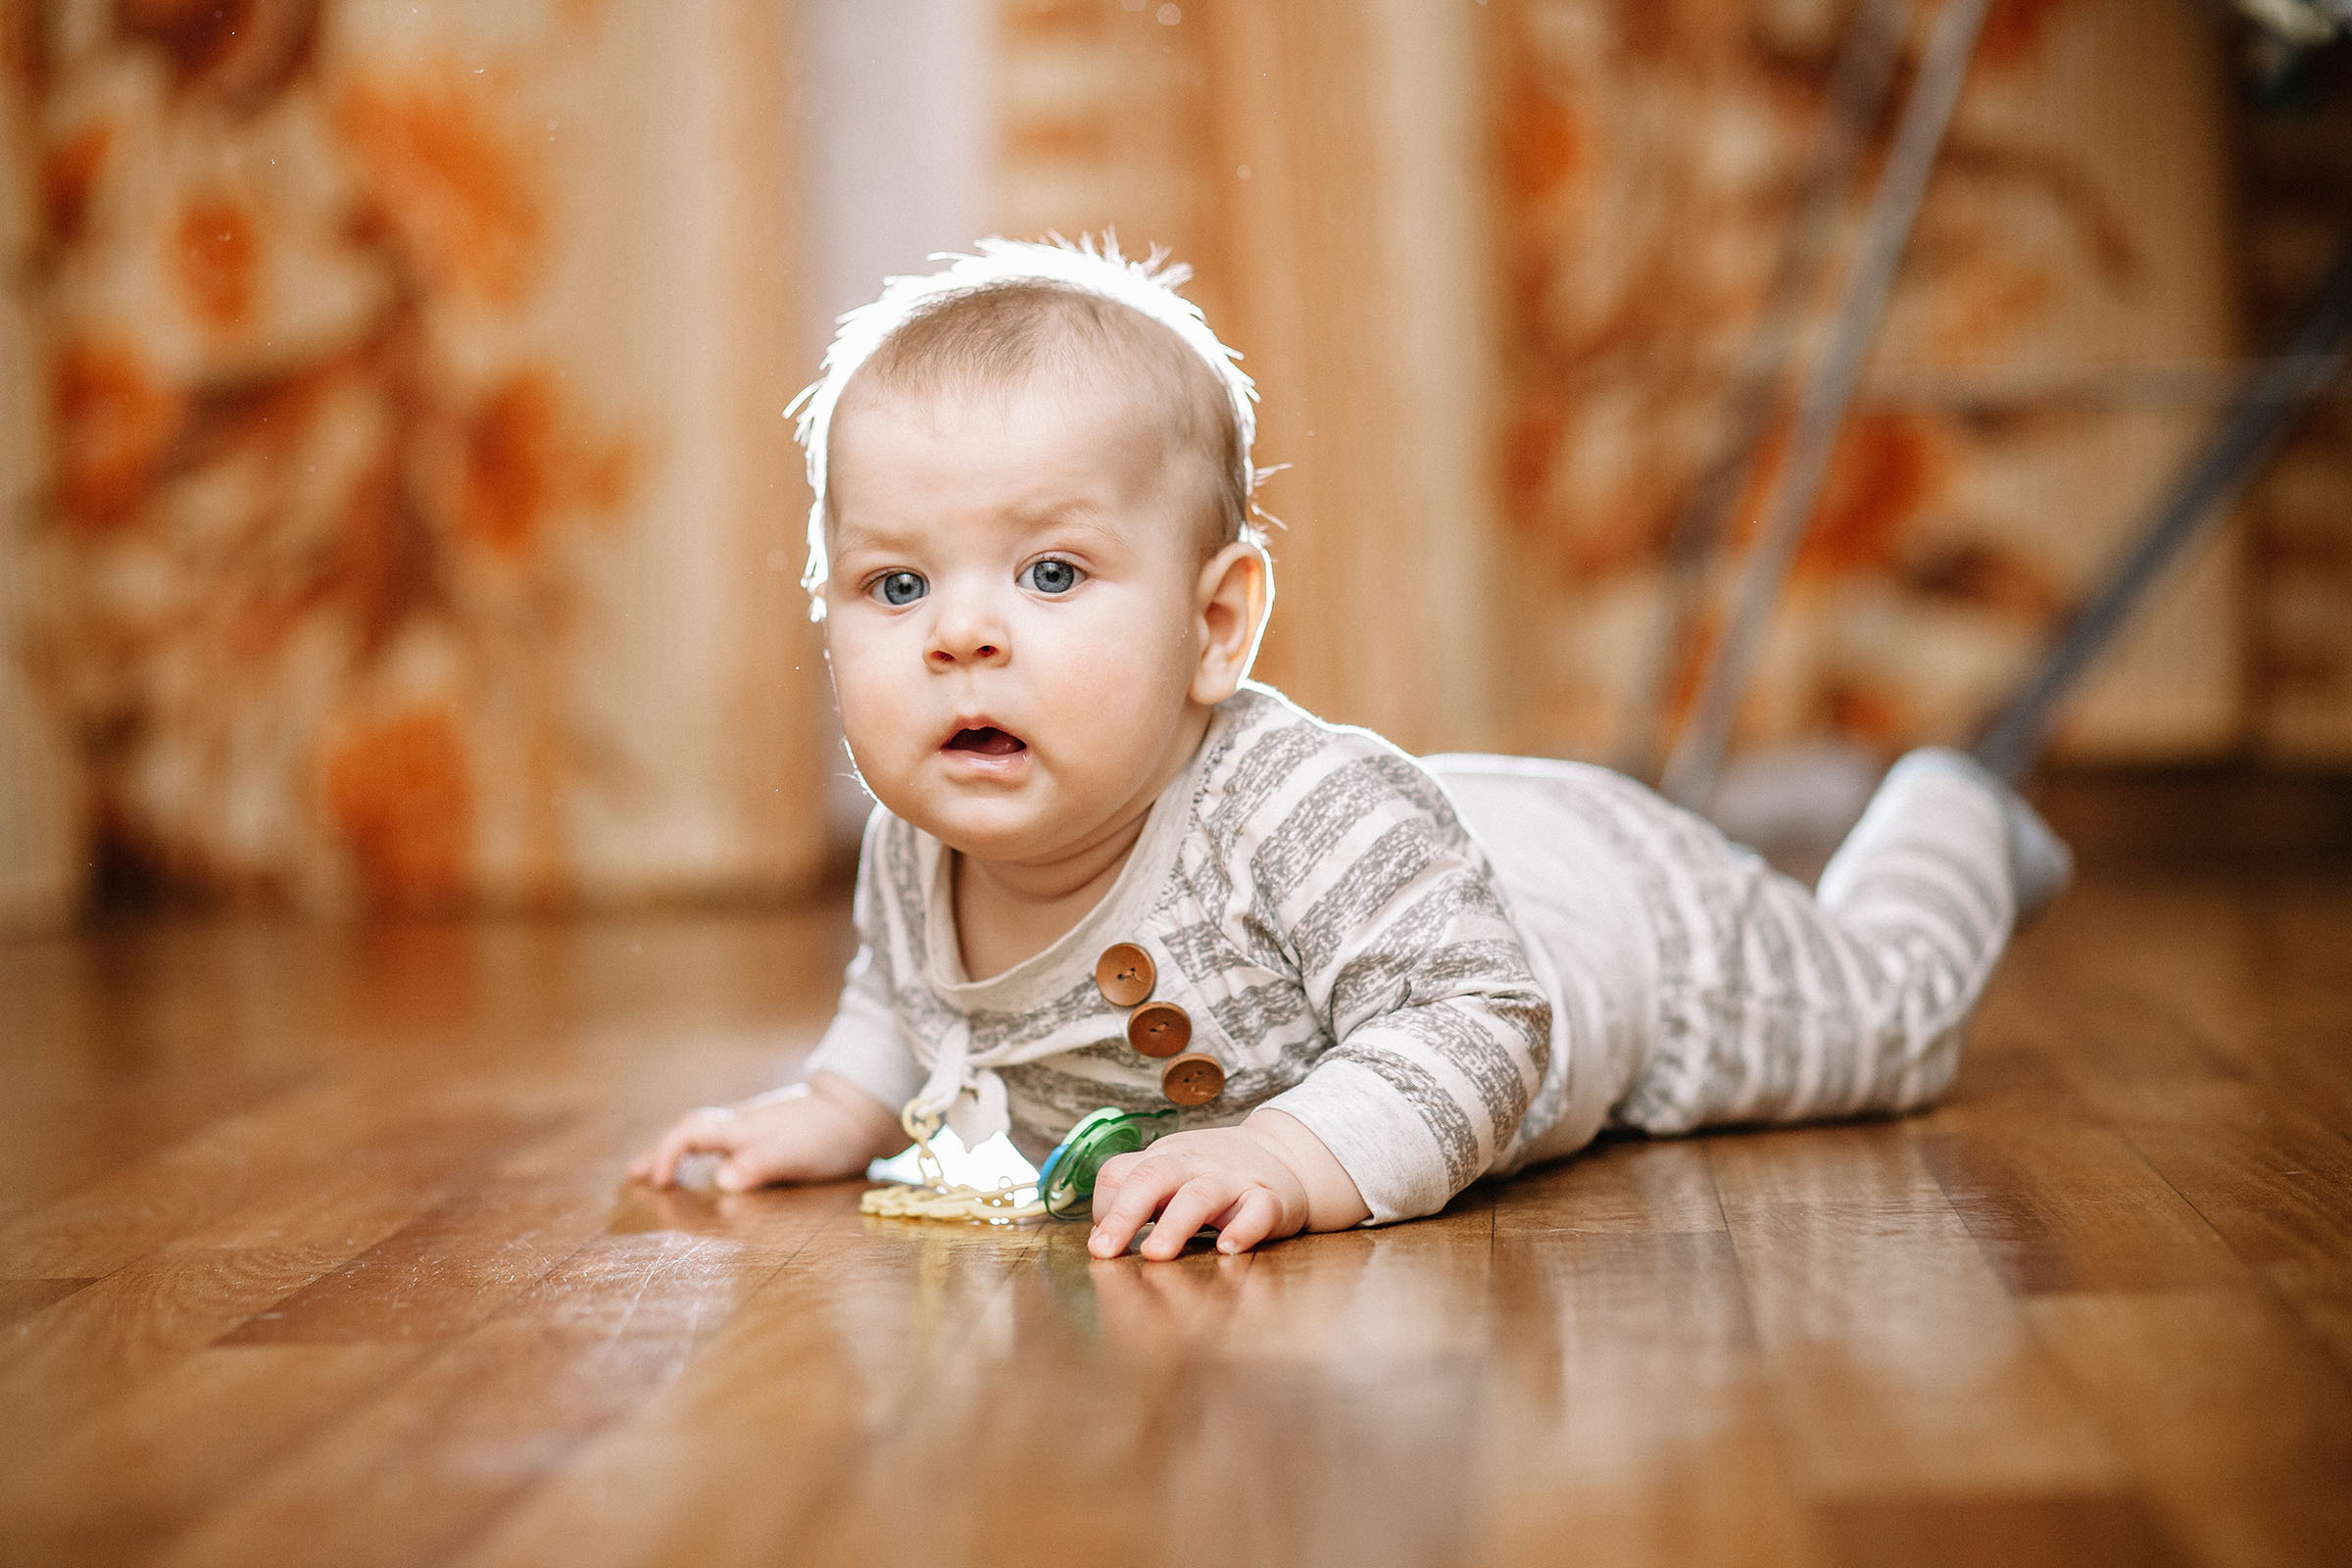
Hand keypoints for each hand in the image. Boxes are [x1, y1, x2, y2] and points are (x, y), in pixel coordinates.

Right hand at [628, 1071, 903, 1190]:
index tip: (654, 1182)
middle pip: (691, 1130)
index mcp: (743, 1127)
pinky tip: (714, 1166)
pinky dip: (708, 1153)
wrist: (867, 1112)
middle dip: (662, 1152)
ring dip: (681, 1152)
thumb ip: (758, 1165)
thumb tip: (720, 1182)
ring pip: (708, 1134)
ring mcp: (761, 1126)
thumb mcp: (796, 1154)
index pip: (690, 1133)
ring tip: (662, 1173)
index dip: (666, 1155)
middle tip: (637, 1176)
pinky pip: (729, 1140)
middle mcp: (745, 1123)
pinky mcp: (777, 1133)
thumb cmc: (832, 1136)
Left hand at [1087, 1109, 1369, 1259]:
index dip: (1104, 1207)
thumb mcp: (1171, 1174)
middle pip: (1153, 1177)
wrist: (1285, 1155)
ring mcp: (1232, 1180)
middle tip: (1104, 1250)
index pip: (1120, 1172)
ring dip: (1175, 1224)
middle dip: (1125, 1213)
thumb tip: (1099, 1239)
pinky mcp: (1270, 1200)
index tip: (1101, 1243)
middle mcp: (1194, 1165)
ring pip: (1201, 1195)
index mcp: (1163, 1159)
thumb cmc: (1213, 1174)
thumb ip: (1135, 1199)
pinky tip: (1228, 1249)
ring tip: (1155, 1254)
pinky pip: (1258, 1210)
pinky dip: (1244, 1228)